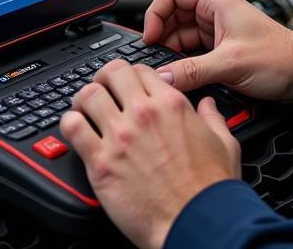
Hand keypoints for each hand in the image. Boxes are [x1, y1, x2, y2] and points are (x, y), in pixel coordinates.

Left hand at [60, 59, 240, 248]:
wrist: (196, 222)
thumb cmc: (209, 189)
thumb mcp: (224, 143)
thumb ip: (213, 118)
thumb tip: (208, 106)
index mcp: (172, 104)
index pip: (141, 70)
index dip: (132, 75)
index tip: (127, 85)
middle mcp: (144, 114)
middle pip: (112, 72)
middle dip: (104, 77)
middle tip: (101, 88)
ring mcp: (121, 137)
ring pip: (89, 95)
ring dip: (83, 98)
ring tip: (82, 108)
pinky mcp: (101, 164)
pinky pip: (73, 128)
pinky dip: (69, 123)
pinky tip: (73, 129)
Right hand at [143, 0, 292, 100]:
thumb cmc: (277, 58)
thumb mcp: (230, 64)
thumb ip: (192, 71)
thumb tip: (163, 77)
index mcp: (217, 3)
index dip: (156, 13)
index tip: (149, 37)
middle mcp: (216, 12)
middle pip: (174, 14)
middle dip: (161, 35)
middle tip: (153, 57)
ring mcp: (218, 29)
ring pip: (181, 34)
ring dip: (172, 50)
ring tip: (166, 70)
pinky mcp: (221, 47)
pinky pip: (193, 49)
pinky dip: (183, 60)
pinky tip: (180, 74)